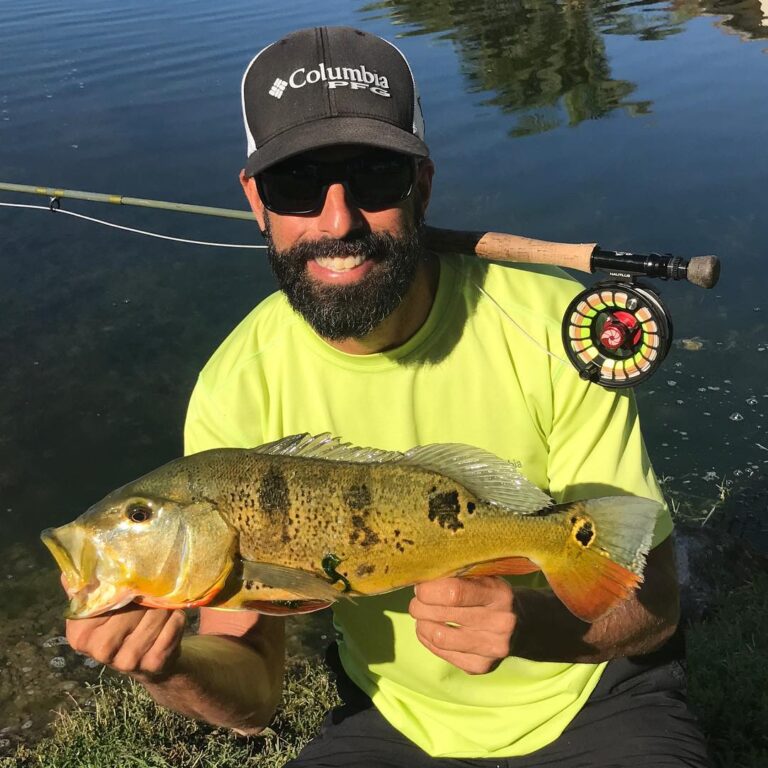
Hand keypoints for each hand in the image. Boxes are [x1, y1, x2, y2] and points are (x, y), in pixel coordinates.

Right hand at [62, 578, 185, 680]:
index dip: (120, 585)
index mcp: (80, 634)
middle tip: (155, 586)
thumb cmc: (122, 626)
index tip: (131, 576)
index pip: (101, 601)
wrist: (147, 662)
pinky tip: (173, 617)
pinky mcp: (153, 665)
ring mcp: (127, 662)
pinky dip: (176, 619)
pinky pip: (171, 629)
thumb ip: (86, 590)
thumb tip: (68, 573)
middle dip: (146, 594)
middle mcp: (100, 651)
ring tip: (165, 601)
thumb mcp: (101, 609)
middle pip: (129, 609)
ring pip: (153, 618)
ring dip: (164, 606)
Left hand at [409, 576, 516, 673]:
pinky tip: (431, 630)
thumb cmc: (491, 595)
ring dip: (422, 624)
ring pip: (439, 637)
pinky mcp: (480, 666)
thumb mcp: (483, 577)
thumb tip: (421, 578)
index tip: (421, 587)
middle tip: (417, 601)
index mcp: (499, 595)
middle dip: (420, 606)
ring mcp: (491, 648)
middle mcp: (499, 623)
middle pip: (443, 615)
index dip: (429, 590)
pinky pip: (441, 653)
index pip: (454, 592)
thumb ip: (457, 575)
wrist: (521, 627)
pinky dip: (428, 639)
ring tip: (422, 616)